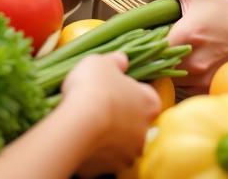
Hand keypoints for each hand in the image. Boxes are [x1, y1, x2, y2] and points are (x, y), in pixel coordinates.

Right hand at [59, 52, 160, 177]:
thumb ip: (116, 61)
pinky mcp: (108, 169)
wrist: (78, 123)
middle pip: (135, 121)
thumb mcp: (103, 61)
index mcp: (149, 103)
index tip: (116, 86)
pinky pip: (102, 157)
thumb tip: (123, 60)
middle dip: (121, 115)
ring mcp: (127, 153)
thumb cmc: (95, 86)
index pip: (147, 95)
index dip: (131, 89)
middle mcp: (144, 132)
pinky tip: (81, 138)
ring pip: (120, 142)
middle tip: (100, 104)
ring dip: (109, 135)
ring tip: (88, 122)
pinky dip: (95, 150)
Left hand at [123, 0, 227, 92]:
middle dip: (148, 56)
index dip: (137, 43)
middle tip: (144, 46)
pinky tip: (179, 63)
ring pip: (169, 79)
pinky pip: (183, 87)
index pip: (147, 48)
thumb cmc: (224, 7)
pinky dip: (177, 77)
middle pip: (156, 65)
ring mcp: (202, 79)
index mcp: (184, 37)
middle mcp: (193, 63)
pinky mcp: (208, 88)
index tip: (132, 37)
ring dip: (162, 68)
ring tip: (161, 53)